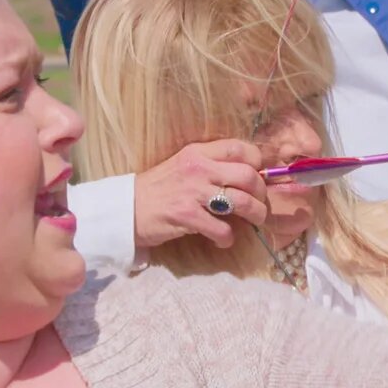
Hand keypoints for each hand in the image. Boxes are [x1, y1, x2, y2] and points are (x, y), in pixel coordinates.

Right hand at [134, 140, 269, 249]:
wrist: (126, 209)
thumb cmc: (159, 189)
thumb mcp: (183, 166)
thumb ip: (211, 166)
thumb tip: (248, 176)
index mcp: (198, 152)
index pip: (240, 148)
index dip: (257, 162)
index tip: (257, 176)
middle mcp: (198, 168)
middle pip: (248, 176)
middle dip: (261, 193)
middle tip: (258, 204)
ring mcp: (192, 192)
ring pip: (242, 202)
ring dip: (255, 216)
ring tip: (253, 222)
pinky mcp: (186, 216)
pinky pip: (222, 229)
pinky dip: (228, 238)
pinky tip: (222, 239)